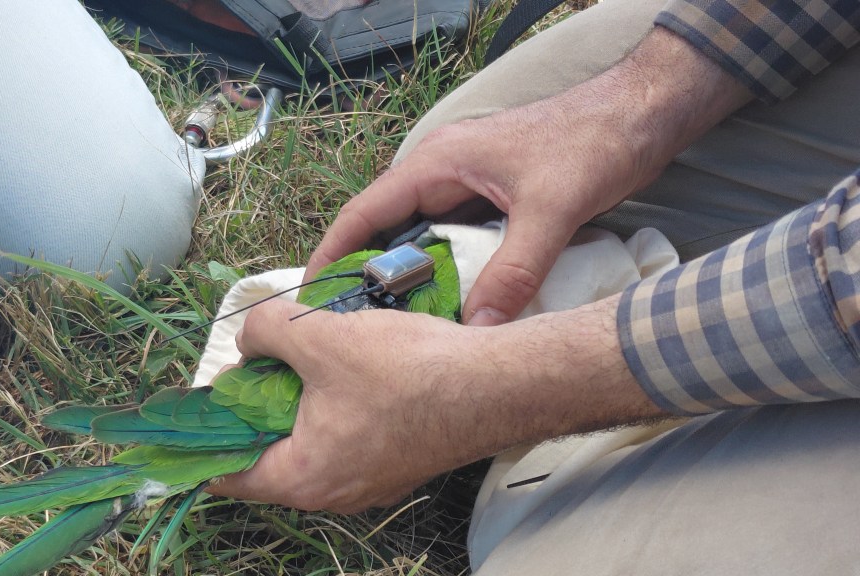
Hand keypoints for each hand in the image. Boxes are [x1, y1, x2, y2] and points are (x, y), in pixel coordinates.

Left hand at [207, 296, 663, 512]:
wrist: (498, 382)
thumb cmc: (408, 371)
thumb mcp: (319, 337)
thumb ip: (264, 333)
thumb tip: (251, 341)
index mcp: (303, 477)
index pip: (225, 473)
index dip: (201, 437)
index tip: (189, 406)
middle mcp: (333, 491)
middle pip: (267, 452)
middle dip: (254, 405)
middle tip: (254, 360)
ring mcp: (368, 478)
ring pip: (308, 439)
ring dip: (297, 398)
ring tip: (300, 351)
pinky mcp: (396, 458)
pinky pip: (344, 433)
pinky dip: (331, 401)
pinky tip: (344, 360)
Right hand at [305, 28, 751, 325]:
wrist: (642, 112)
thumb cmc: (595, 141)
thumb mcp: (553, 210)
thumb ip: (516, 270)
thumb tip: (480, 331)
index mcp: (438, 163)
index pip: (365, 211)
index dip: (332, 252)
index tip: (309, 295)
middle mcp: (442, 172)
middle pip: (385, 229)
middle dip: (365, 274)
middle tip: (353, 328)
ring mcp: (466, 185)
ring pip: (419, 237)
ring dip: (407, 276)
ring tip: (392, 327)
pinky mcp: (491, 198)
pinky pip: (452, 239)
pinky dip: (443, 271)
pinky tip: (448, 306)